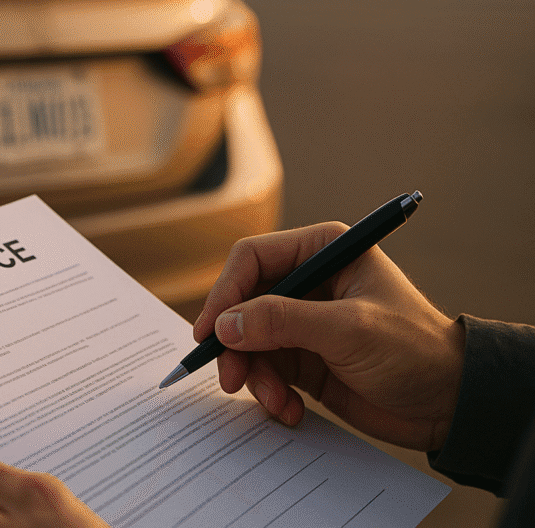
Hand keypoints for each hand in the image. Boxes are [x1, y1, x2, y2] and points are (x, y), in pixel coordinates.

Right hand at [192, 222, 465, 451]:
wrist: (450, 405)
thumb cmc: (414, 351)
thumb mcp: (348, 330)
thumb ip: (282, 321)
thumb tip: (224, 325)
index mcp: (322, 251)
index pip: (251, 259)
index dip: (224, 293)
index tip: (210, 332)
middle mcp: (308, 280)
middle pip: (241, 303)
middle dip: (235, 344)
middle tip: (231, 378)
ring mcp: (303, 321)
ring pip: (248, 341)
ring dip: (253, 375)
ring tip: (274, 401)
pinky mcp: (303, 357)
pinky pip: (264, 369)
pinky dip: (269, 392)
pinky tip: (290, 410)